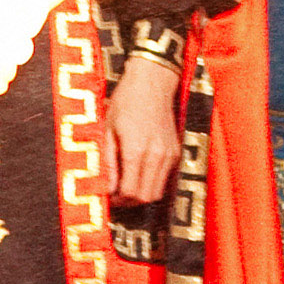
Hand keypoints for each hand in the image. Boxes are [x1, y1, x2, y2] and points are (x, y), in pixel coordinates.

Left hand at [110, 54, 181, 204]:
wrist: (152, 82)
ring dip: (142, 193)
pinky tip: (140, 172)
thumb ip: (108, 162)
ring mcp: (170, 154)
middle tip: (117, 194)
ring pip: (158, 191)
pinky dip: (152, 182)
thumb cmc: (125, 102)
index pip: (130, 192)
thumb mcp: (108, 130)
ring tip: (128, 184)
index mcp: (136, 151)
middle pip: (146, 197)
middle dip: (130, 201)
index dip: (118, 200)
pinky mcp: (176, 151)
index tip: (109, 196)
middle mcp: (157, 156)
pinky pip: (165, 178)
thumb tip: (106, 188)